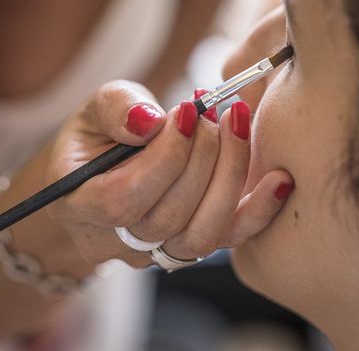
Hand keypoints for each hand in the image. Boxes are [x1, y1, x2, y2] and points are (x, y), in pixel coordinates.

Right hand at [44, 80, 291, 268]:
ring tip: (235, 126)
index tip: (188, 112)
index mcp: (80, 205)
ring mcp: (157, 251)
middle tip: (213, 113)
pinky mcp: (193, 245)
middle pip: (169, 218)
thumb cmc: (100, 137)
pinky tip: (279, 178)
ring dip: (228, 176)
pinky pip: (230, 240)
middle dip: (203, 158)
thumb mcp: (95, 109)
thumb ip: (116, 107)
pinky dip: (259, 211)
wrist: (106, 174)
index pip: (123, 199)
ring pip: (201, 236)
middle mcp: (117, 240)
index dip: (163, 158)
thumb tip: (151, 121)